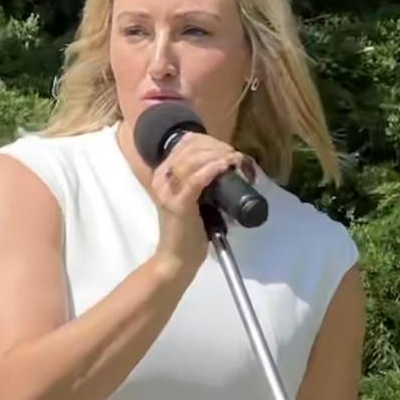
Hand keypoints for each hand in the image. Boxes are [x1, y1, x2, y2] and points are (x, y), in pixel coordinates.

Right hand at [151, 131, 249, 270]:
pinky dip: (213, 169)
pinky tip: (225, 165)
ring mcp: (168, 191)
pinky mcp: (178, 204)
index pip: (186, 143)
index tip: (228, 150)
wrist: (177, 259)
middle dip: (218, 146)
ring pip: (194, 159)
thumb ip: (198, 182)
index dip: (210, 141)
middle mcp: (162, 178)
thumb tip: (223, 167)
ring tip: (236, 160)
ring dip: (219, 155)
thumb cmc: (186, 232)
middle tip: (236, 157)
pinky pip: (196, 179)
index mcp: (163, 174)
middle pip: (191, 147)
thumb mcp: (191, 199)